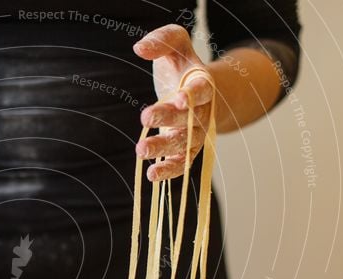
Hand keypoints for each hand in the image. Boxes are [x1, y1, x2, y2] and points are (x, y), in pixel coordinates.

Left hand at [133, 24, 214, 181]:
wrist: (193, 91)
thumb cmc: (181, 66)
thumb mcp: (174, 43)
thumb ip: (161, 40)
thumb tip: (140, 48)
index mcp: (202, 83)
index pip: (201, 90)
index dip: (192, 95)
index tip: (178, 98)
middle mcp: (203, 111)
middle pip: (189, 119)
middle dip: (167, 119)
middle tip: (145, 117)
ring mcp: (196, 133)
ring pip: (184, 144)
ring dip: (163, 148)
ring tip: (141, 150)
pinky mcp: (187, 150)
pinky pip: (182, 163)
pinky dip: (169, 171)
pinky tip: (152, 175)